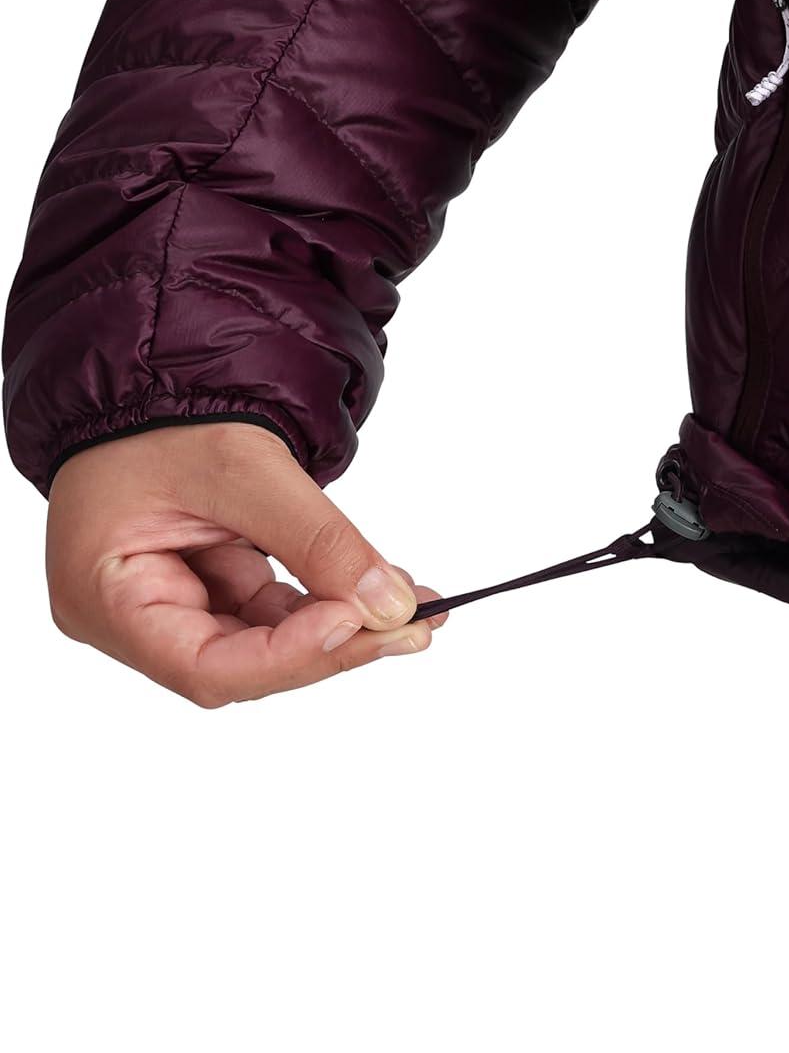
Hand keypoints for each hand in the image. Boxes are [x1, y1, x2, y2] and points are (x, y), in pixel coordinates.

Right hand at [46, 422, 445, 706]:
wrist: (152, 386)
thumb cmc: (160, 417)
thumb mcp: (243, 467)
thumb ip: (317, 539)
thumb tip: (390, 605)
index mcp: (108, 599)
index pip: (203, 666)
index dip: (287, 656)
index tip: (356, 621)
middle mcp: (134, 622)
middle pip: (245, 665)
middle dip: (333, 643)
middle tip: (413, 625)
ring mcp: (177, 610)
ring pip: (272, 643)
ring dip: (346, 625)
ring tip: (417, 606)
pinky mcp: (216, 593)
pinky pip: (280, 614)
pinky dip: (333, 601)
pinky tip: (387, 589)